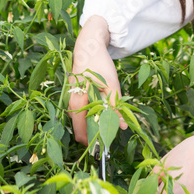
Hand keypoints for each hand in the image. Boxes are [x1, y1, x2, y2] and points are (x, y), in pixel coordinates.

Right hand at [67, 16, 128, 144]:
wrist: (88, 46)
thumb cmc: (99, 64)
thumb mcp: (111, 84)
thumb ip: (116, 106)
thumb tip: (123, 126)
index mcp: (77, 103)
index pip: (81, 133)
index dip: (93, 142)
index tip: (106, 146)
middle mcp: (71, 104)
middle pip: (80, 130)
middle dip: (94, 136)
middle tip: (110, 136)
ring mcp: (71, 100)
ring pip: (81, 121)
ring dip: (93, 126)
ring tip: (108, 124)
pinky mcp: (75, 96)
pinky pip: (81, 113)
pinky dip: (91, 117)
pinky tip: (102, 112)